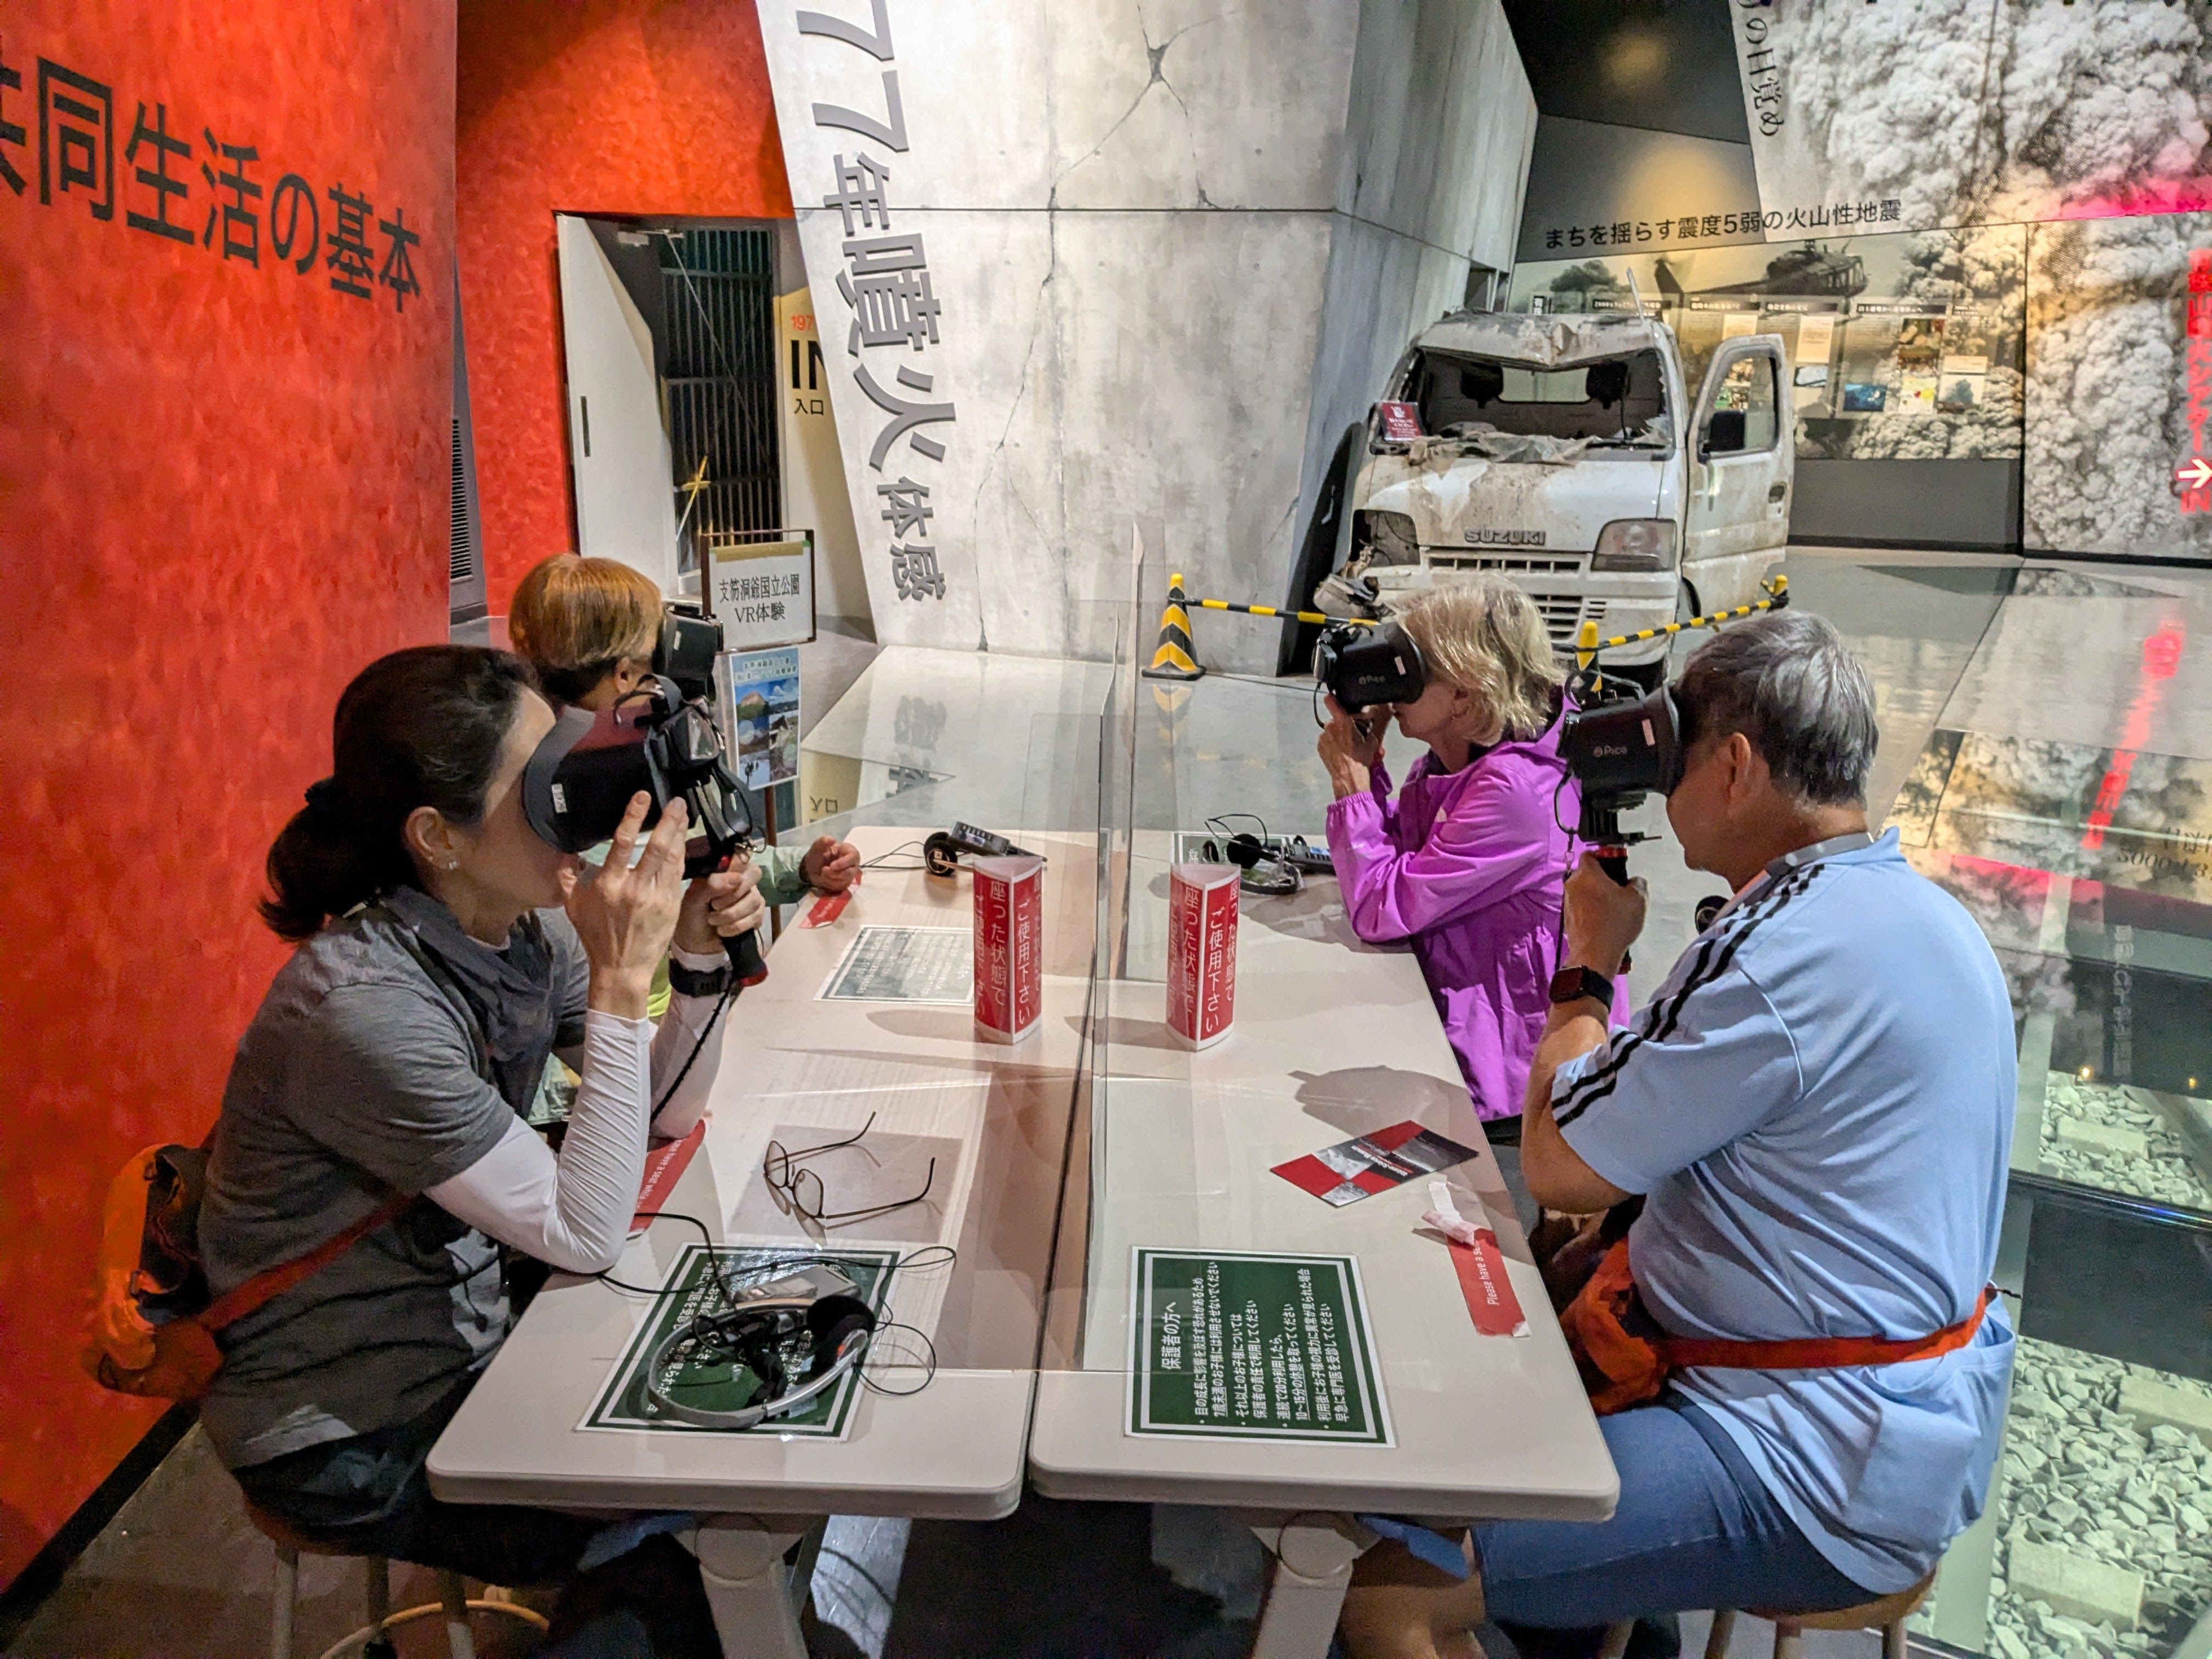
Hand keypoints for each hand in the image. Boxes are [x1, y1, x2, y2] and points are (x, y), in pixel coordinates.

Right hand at [569, 794, 687, 1016]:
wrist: (621, 968)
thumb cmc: (596, 937)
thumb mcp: (573, 905)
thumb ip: (566, 875)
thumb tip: (563, 850)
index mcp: (608, 884)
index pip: (622, 842)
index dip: (633, 816)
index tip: (643, 796)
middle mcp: (633, 888)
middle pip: (656, 847)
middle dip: (669, 821)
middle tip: (678, 802)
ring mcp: (656, 897)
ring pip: (672, 858)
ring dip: (680, 834)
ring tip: (684, 815)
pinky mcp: (671, 905)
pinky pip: (679, 873)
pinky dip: (682, 855)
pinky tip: (684, 842)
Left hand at [675, 855, 765, 955]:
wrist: (695, 943)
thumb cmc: (691, 914)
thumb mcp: (694, 898)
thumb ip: (712, 884)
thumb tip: (737, 878)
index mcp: (725, 869)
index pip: (742, 854)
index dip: (737, 865)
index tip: (724, 878)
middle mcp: (742, 879)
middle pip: (754, 873)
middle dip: (734, 893)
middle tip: (714, 905)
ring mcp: (752, 897)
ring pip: (754, 899)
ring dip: (731, 914)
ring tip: (713, 921)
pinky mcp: (756, 916)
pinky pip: (756, 917)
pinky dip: (736, 926)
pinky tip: (723, 931)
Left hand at [800, 834, 860, 893]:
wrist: (810, 870)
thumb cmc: (816, 856)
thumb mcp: (817, 847)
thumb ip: (823, 841)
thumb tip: (832, 839)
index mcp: (848, 851)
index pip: (854, 856)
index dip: (844, 862)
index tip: (832, 866)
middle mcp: (852, 863)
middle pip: (851, 871)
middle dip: (836, 873)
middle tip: (824, 870)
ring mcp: (849, 874)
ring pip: (846, 880)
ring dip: (831, 878)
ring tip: (823, 873)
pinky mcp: (845, 883)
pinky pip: (841, 887)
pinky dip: (831, 884)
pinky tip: (825, 879)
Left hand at [1317, 695, 1382, 798]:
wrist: (1349, 779)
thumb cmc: (1361, 759)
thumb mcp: (1374, 740)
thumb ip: (1380, 721)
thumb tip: (1388, 707)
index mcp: (1342, 722)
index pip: (1331, 701)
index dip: (1333, 698)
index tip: (1335, 697)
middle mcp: (1330, 727)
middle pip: (1336, 719)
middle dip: (1343, 723)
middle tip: (1354, 734)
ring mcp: (1323, 737)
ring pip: (1331, 729)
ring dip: (1338, 734)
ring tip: (1348, 745)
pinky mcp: (1320, 746)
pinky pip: (1326, 739)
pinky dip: (1332, 742)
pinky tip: (1341, 750)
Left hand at [1563, 853, 1646, 976]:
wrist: (1595, 955)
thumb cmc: (1613, 926)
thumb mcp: (1638, 899)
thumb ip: (1638, 883)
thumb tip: (1635, 882)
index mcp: (1587, 874)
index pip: (1591, 854)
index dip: (1604, 857)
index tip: (1615, 864)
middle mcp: (1573, 885)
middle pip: (1587, 873)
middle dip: (1602, 878)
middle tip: (1619, 888)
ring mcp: (1568, 902)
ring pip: (1584, 890)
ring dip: (1596, 894)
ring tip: (1614, 907)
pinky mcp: (1568, 917)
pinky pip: (1581, 906)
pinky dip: (1591, 909)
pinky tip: (1605, 919)